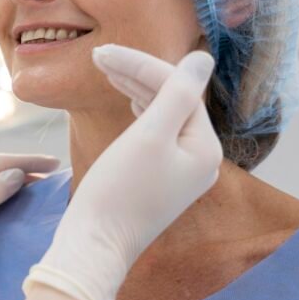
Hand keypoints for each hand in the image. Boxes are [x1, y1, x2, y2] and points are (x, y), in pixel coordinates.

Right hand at [24, 45, 222, 299]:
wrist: (93, 245)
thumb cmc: (118, 193)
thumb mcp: (148, 137)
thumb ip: (175, 94)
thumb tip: (202, 57)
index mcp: (204, 149)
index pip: (179, 91)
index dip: (142, 67)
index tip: (102, 54)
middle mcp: (199, 160)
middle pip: (173, 101)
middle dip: (137, 75)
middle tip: (99, 56)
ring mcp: (179, 172)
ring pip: (163, 116)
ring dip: (136, 90)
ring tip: (107, 68)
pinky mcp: (158, 180)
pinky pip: (155, 135)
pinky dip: (139, 113)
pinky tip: (130, 101)